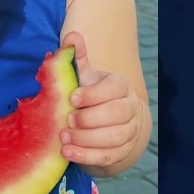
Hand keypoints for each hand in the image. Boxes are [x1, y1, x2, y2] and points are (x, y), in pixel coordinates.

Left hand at [58, 31, 143, 170]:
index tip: (72, 98)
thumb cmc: (92, 96)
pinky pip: (107, 157)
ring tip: (63, 137)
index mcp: (120, 86)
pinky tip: (67, 152)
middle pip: (116, 114)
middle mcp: (130, 108)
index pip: (113, 89)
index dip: (93, 94)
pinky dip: (86, 156)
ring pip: (113, 138)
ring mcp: (129, 132)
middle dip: (89, 119)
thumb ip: (77, 58)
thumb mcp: (85, 77)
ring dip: (87, 139)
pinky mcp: (121, 152)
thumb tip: (71, 36)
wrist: (107, 123)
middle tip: (67, 120)